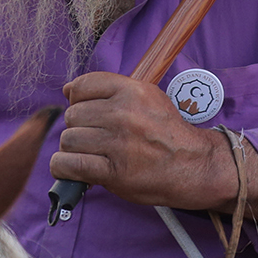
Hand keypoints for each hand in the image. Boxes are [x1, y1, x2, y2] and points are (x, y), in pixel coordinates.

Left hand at [50, 72, 234, 209]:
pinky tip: (71, 169)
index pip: (82, 85)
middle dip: (78, 127)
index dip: (76, 98)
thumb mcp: (149, 98)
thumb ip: (113, 91)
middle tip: (93, 138)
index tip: (84, 110)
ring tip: (89, 153)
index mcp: (133, 91)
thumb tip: (68, 90)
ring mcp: (118, 143)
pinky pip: (70, 164)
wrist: (192, 165)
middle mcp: (124, 113)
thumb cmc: (166, 133)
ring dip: (73, 149)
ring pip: (69, 139)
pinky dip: (64, 168)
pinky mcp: (113, 172)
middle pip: (73, 114)